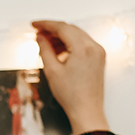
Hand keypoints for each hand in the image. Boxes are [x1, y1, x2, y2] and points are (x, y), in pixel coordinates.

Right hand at [31, 20, 109, 134]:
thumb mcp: (52, 70)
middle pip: (70, 29)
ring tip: (46, 44)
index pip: (62, 27)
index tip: (35, 24)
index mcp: (83, 48)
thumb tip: (41, 38)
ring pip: (77, 35)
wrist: (87, 110)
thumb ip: (45, 49)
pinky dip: (70, 44)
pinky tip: (59, 51)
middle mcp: (93, 47)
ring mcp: (98, 52)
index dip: (46, 24)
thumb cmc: (72, 96)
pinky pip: (83, 44)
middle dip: (53, 30)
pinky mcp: (99, 58)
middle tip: (39, 34)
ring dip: (62, 37)